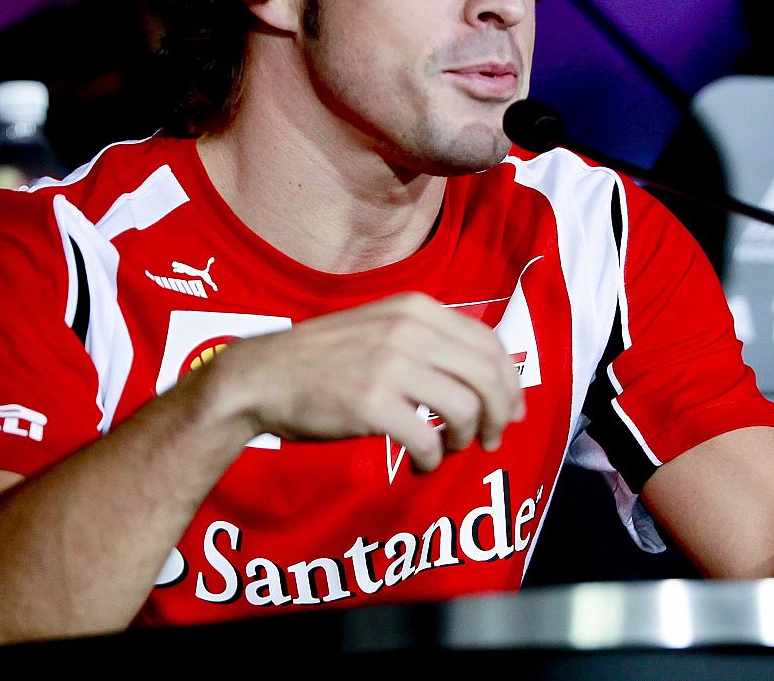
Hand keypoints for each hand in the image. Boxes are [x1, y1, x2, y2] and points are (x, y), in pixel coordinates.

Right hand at [205, 292, 524, 471]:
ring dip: (468, 437)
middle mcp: (410, 330)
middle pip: (488, 376)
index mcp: (418, 308)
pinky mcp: (371, 402)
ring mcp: (390, 364)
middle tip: (492, 438)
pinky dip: (433, 458)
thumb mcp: (383, 327)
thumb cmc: (326, 359)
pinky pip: (427, 438)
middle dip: (500, 413)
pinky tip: (422, 464)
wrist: (262, 376)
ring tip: (452, 449)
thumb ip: (432, 343)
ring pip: (466, 407)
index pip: (490, 344)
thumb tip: (491, 380)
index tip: (511, 410)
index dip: (509, 382)